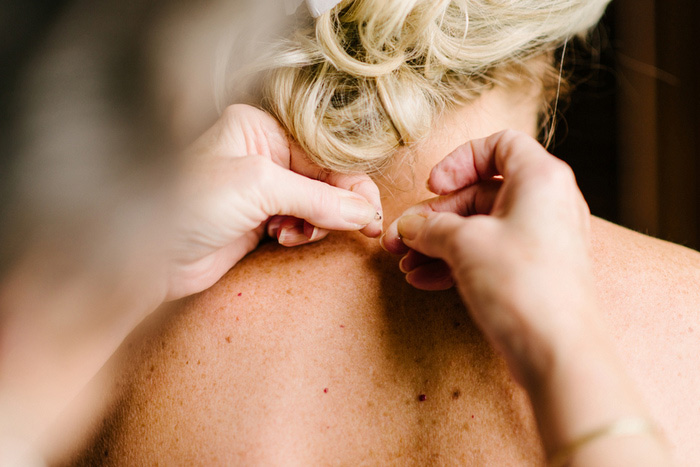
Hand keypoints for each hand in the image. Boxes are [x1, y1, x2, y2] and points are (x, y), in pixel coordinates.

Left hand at [166, 104, 381, 299]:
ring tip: (299, 233)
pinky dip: (303, 232)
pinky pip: (301, 222)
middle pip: (324, 178)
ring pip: (316, 202)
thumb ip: (318, 198)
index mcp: (259, 128)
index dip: (351, 182)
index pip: (323, 153)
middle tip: (359, 228)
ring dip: (318, 221)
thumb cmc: (189, 205)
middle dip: (338, 204)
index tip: (371, 212)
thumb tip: (365, 212)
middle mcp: (262, 154)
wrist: (151, 256)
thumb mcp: (259, 188)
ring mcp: (261, 189)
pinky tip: (285, 238)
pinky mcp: (260, 219)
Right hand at [382, 130, 595, 381]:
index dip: (461, 159)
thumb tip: (409, 226)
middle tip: (400, 237)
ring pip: (480, 228)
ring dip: (438, 243)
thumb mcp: (465, 244)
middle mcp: (546, 204)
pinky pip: (489, 254)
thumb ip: (431, 226)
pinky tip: (422, 279)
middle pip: (480, 193)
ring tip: (404, 263)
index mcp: (540, 179)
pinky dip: (456, 262)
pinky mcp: (533, 271)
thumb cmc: (521, 285)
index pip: (500, 145)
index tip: (434, 185)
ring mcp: (541, 240)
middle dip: (434, 216)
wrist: (557, 351)